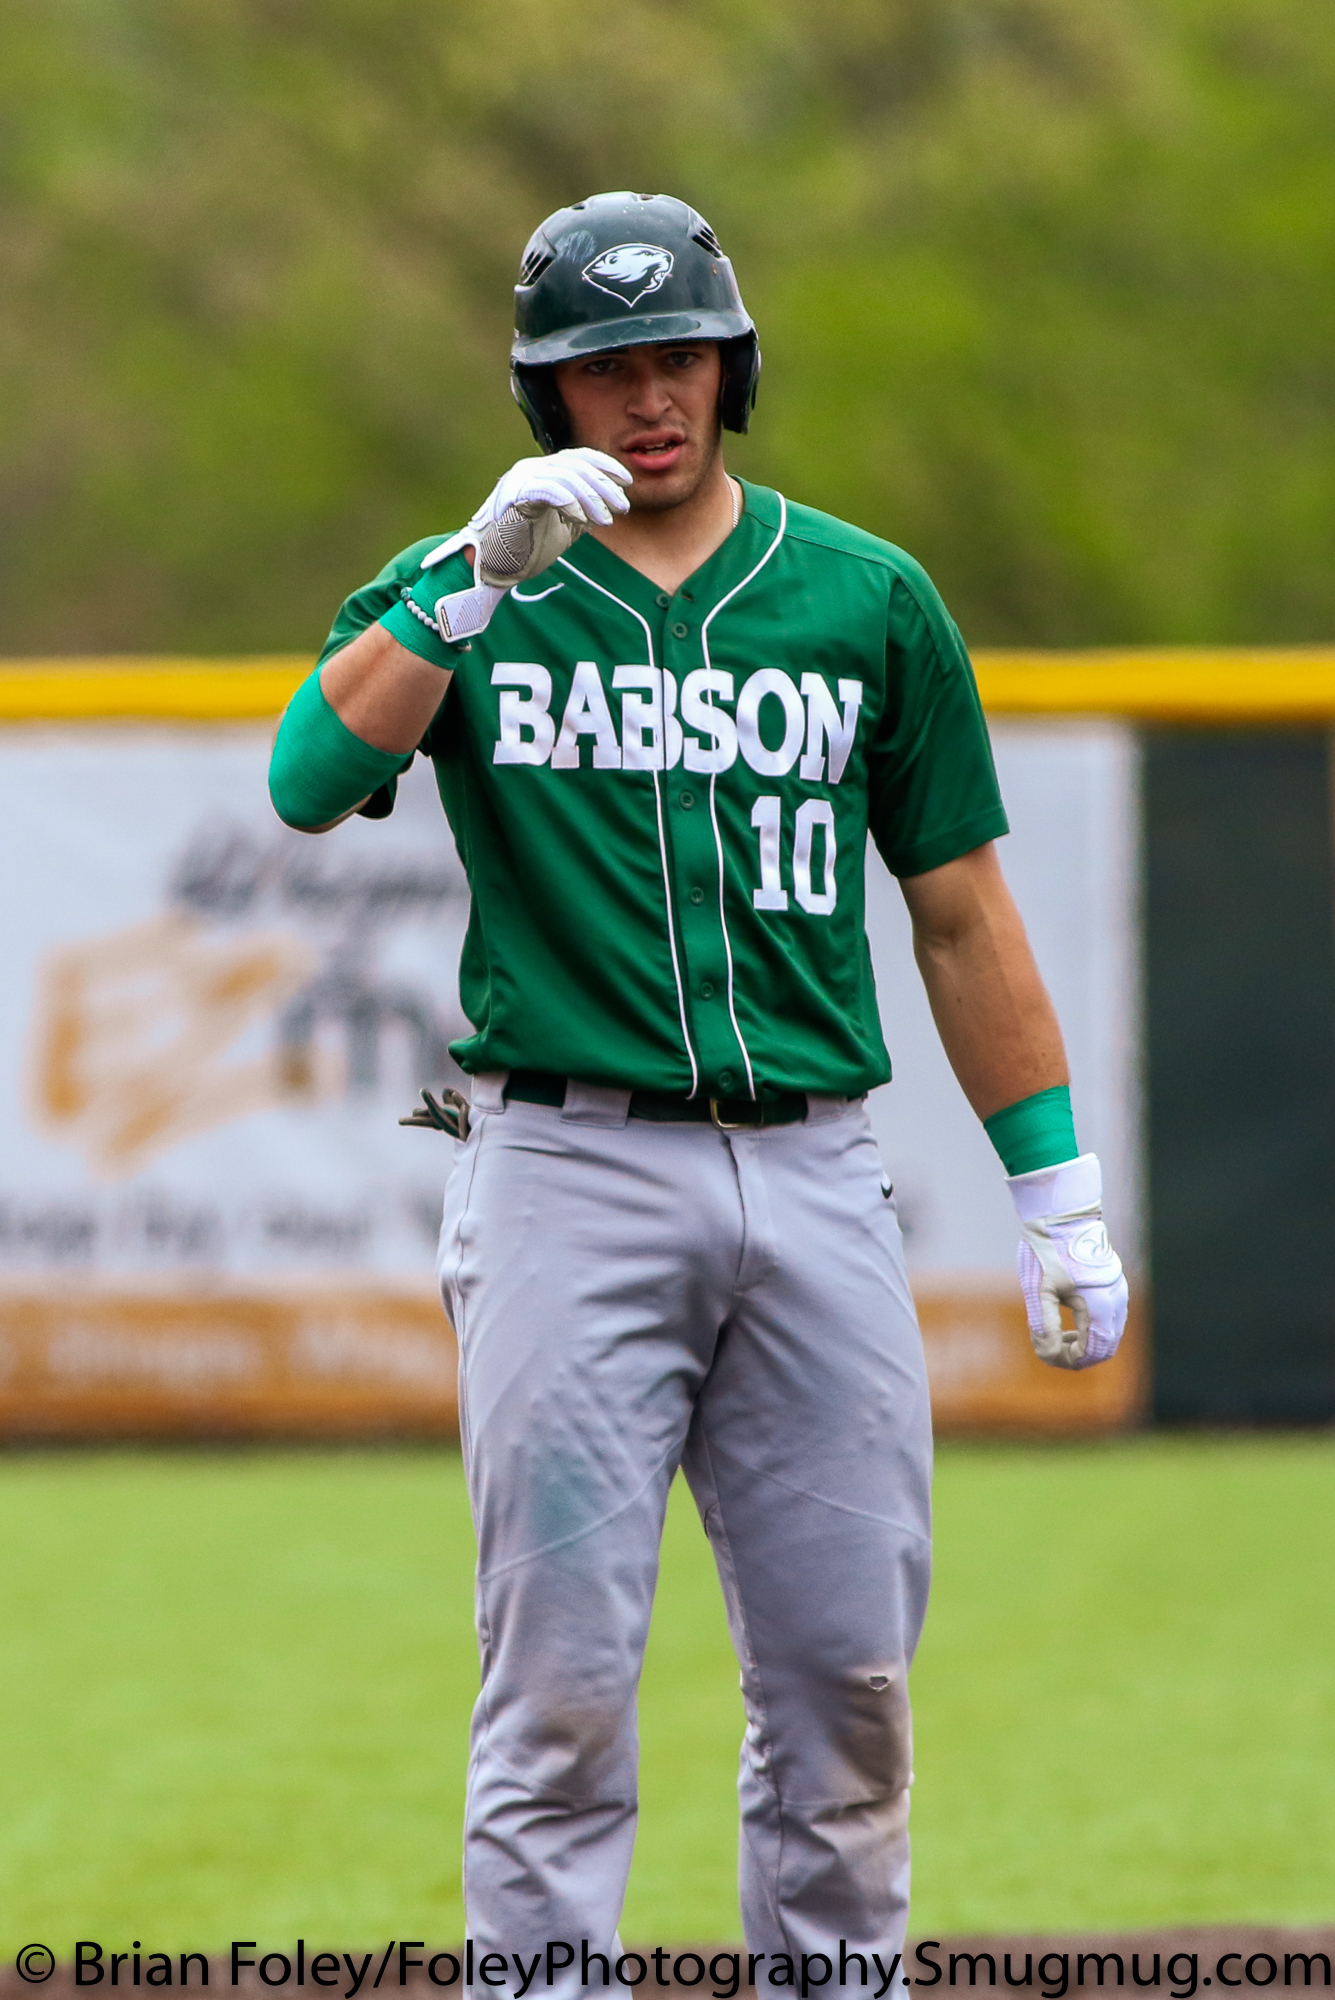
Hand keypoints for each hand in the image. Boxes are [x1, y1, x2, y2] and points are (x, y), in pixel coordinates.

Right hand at [423, 448, 631, 587]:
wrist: (497, 568)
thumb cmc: (528, 549)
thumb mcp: (566, 527)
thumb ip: (583, 511)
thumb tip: (611, 502)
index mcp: (542, 472)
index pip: (579, 456)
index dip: (605, 466)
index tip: (627, 482)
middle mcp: (531, 469)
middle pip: (577, 465)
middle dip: (605, 486)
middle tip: (622, 507)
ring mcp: (521, 479)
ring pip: (566, 477)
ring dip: (592, 499)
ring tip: (606, 521)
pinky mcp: (515, 495)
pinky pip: (549, 490)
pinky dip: (570, 503)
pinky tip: (583, 520)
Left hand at [1007, 1153, 1127, 1369]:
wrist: (1061, 1214)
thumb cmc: (1047, 1249)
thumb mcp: (1040, 1289)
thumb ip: (1045, 1323)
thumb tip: (1049, 1352)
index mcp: (1099, 1306)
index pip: (1092, 1353)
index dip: (1067, 1359)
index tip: (1044, 1349)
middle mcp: (1116, 1302)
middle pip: (1104, 1349)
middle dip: (1076, 1355)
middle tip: (1047, 1344)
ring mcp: (1119, 1293)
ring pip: (1109, 1336)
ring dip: (1085, 1342)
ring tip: (1054, 1331)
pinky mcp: (1114, 1286)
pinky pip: (1109, 1320)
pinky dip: (1091, 1329)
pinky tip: (1067, 1318)